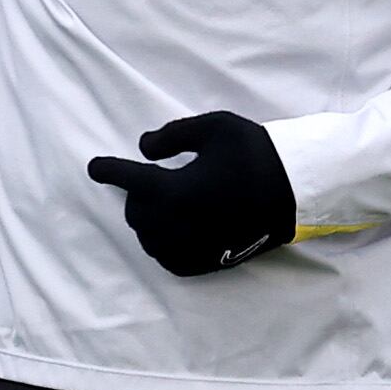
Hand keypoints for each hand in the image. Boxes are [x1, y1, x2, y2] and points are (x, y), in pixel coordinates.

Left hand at [86, 112, 294, 276]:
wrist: (296, 189)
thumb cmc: (255, 152)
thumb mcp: (214, 127)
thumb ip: (173, 135)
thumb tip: (144, 147)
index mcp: (175, 189)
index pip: (129, 180)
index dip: (108, 170)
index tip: (94, 167)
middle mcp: (178, 223)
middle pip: (137, 214)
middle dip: (136, 196)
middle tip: (146, 183)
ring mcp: (193, 245)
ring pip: (150, 241)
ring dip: (147, 222)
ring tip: (158, 207)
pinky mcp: (209, 259)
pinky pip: (170, 261)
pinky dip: (162, 247)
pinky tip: (170, 234)